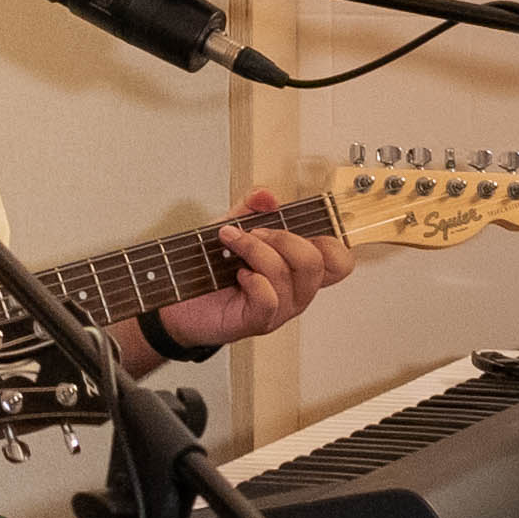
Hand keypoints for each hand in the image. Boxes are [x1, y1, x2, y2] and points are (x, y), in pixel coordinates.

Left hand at [151, 185, 345, 353]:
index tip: (298, 225)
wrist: (178, 299)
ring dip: (257, 251)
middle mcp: (296, 290)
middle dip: (282, 238)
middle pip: (317, 263)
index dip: (331, 242)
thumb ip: (250, 208)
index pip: (339, 262)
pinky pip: (269, 299)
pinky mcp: (258, 321)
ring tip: (234, 245)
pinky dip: (252, 280)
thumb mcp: (231, 226)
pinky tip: (237, 275)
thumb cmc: (209, 269)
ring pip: (288, 276)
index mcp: (298, 268)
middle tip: (253, 232)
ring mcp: (280, 309)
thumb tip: (267, 195)